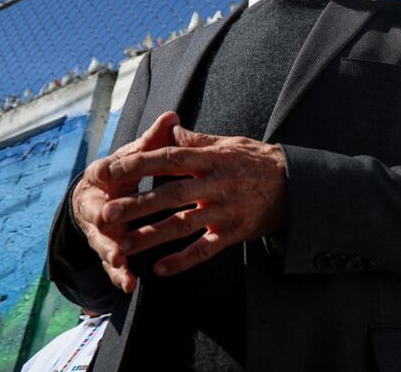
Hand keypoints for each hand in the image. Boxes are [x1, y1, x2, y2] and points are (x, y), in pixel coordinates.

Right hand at [73, 110, 178, 292]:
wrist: (103, 197)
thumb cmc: (126, 171)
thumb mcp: (138, 156)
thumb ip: (154, 141)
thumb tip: (172, 116)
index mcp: (101, 177)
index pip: (100, 171)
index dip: (104, 171)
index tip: (107, 171)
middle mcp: (95, 205)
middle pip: (96, 212)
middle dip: (102, 217)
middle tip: (108, 221)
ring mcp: (100, 231)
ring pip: (103, 242)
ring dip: (110, 251)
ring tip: (120, 260)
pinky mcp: (109, 250)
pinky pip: (113, 266)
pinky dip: (119, 275)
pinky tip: (129, 284)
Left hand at [99, 126, 287, 276]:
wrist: (296, 185)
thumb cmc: (257, 161)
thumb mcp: (229, 143)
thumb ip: (196, 140)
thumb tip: (167, 130)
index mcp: (213, 158)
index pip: (170, 158)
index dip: (139, 164)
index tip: (109, 170)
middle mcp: (217, 184)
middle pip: (170, 194)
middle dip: (136, 205)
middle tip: (104, 214)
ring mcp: (225, 210)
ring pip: (183, 225)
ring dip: (151, 236)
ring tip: (121, 246)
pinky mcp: (234, 232)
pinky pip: (206, 249)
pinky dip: (183, 260)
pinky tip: (160, 269)